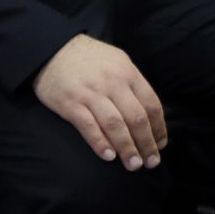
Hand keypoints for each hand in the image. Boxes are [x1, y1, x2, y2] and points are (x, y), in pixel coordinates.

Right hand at [33, 34, 168, 168]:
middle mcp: (112, 84)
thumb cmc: (91, 59)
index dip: (159, 128)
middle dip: (146, 143)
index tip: (161, 145)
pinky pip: (88, 126)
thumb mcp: (118, 62)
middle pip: (136, 118)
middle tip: (151, 163)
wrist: (53, 48)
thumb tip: (149, 115)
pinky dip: (99, 142)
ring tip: (134, 165)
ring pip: (115, 125)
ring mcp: (90, 94)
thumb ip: (133, 85)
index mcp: (128, 73)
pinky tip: (109, 156)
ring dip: (127, 147)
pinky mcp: (70, 103)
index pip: (151, 104)